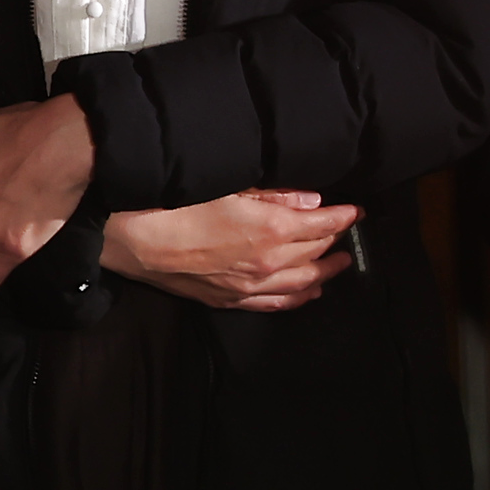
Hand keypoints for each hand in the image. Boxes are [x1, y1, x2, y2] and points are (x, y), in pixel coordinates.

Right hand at [100, 191, 357, 311]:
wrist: (132, 238)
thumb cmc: (175, 204)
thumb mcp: (226, 186)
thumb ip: (272, 194)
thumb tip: (310, 199)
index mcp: (271, 229)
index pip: (322, 224)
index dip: (343, 216)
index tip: (356, 210)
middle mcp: (268, 263)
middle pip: (316, 252)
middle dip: (336, 240)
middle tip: (348, 231)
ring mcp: (250, 285)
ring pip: (303, 283)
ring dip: (326, 272)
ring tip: (340, 263)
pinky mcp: (230, 299)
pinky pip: (276, 303)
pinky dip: (299, 298)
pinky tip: (309, 293)